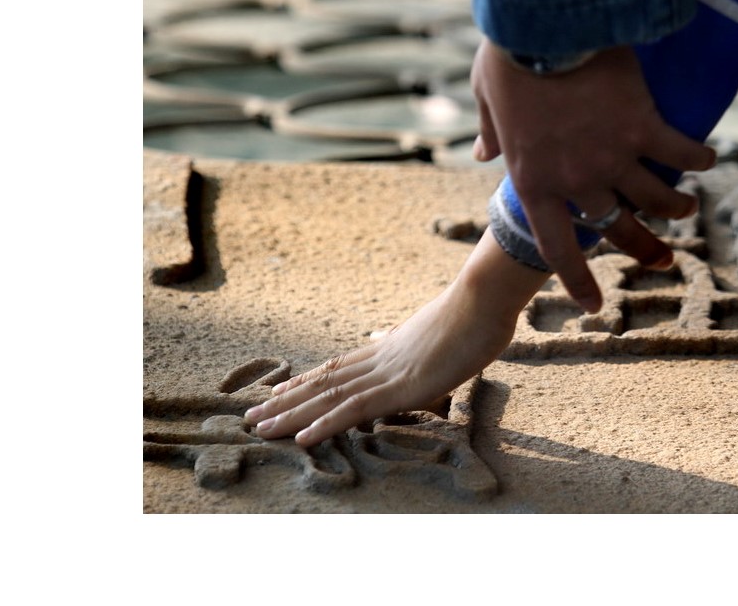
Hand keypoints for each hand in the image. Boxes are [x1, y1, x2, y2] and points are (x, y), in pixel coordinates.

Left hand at [244, 229, 547, 447]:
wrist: (484, 299)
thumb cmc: (474, 314)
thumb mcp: (439, 328)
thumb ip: (411, 338)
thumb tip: (388, 335)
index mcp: (390, 348)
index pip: (339, 367)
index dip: (307, 381)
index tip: (279, 392)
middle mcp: (380, 359)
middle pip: (324, 382)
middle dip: (287, 402)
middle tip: (253, 416)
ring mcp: (387, 374)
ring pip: (328, 397)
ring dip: (291, 415)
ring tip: (259, 428)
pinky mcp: (401, 388)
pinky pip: (354, 410)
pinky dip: (325, 424)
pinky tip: (302, 438)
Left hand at [470, 38, 715, 312]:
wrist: (543, 21)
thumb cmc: (509, 54)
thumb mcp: (485, 97)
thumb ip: (489, 132)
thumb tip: (482, 153)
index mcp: (533, 181)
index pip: (558, 247)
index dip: (578, 279)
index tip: (595, 306)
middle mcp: (575, 180)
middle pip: (616, 227)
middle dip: (640, 246)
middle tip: (662, 259)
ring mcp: (612, 157)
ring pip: (656, 198)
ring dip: (674, 206)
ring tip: (686, 207)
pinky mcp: (643, 126)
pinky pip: (679, 153)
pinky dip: (696, 157)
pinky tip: (708, 159)